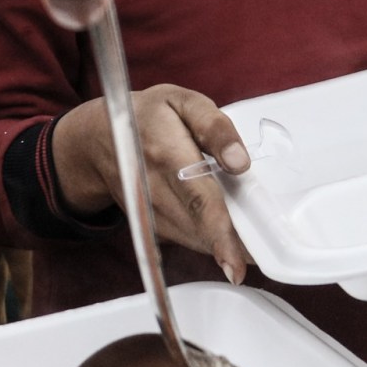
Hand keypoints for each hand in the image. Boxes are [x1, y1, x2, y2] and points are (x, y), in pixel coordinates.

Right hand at [51, 86, 252, 281]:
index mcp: (166, 154)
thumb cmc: (149, 117)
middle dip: (236, 246)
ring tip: (252, 241)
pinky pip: (188, 240)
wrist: (99, 140)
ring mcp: (148, 214)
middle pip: (201, 228)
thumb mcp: (183, 102)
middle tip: (267, 252)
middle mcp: (152, 190)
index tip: (236, 265)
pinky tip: (226, 230)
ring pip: (196, 240)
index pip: (198, 200)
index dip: (219, 234)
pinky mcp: (150, 227)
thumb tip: (240, 162)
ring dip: (226, 244)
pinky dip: (211, 240)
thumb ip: (215, 127)